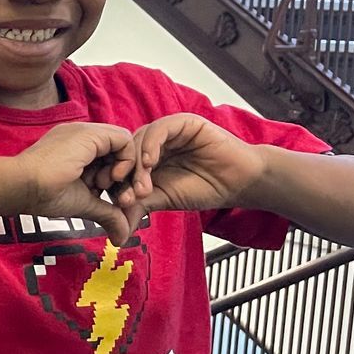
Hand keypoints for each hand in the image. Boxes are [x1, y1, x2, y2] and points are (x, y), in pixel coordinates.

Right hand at [13, 122, 135, 241]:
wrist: (23, 185)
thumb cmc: (43, 195)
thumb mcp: (84, 204)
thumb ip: (106, 214)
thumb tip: (121, 239)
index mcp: (77, 150)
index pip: (112, 158)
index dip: (119, 180)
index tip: (113, 199)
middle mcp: (82, 137)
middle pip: (122, 151)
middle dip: (127, 177)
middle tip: (119, 197)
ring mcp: (86, 133)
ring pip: (126, 144)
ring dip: (127, 170)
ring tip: (108, 187)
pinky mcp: (91, 134)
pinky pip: (125, 139)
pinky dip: (128, 160)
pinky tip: (113, 177)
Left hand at [103, 113, 265, 215]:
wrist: (239, 183)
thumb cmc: (203, 189)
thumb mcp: (163, 199)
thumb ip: (139, 206)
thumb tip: (115, 231)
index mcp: (146, 156)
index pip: (120, 163)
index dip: (113, 181)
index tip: (114, 203)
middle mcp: (154, 141)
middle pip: (126, 151)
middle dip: (122, 175)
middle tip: (126, 197)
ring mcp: (168, 130)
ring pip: (139, 140)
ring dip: (136, 165)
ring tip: (143, 188)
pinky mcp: (184, 122)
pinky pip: (160, 129)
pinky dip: (150, 146)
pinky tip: (150, 164)